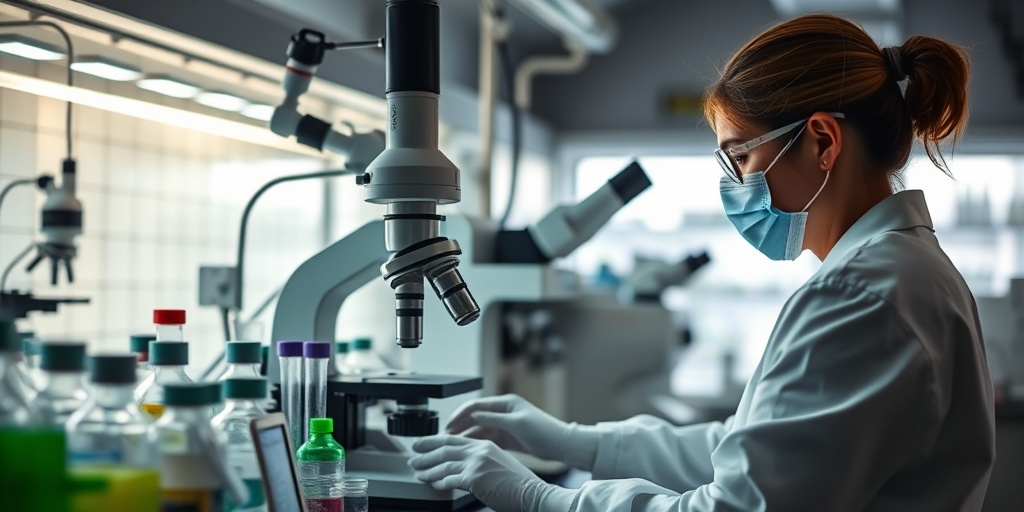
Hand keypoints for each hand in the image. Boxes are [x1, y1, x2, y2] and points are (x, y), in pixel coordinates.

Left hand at [409, 436, 574, 511]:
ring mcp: (477, 462)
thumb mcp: (498, 465)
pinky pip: (450, 479)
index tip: (424, 445)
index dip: (436, 441)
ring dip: (428, 468)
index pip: (455, 439)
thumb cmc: (518, 486)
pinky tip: (433, 485)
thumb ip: (480, 463)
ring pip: (444, 463)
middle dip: (426, 452)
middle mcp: (480, 449)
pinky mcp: (475, 477)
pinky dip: (439, 482)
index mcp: (485, 444)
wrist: (532, 494)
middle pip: (445, 447)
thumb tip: (461, 469)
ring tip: (418, 472)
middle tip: (413, 457)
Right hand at [446, 394, 571, 461]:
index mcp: (506, 403)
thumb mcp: (517, 424)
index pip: (476, 406)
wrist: (562, 445)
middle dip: (460, 426)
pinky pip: (488, 439)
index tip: (449, 426)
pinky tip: (468, 450)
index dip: (460, 415)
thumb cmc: (544, 432)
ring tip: (454, 446)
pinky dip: (477, 443)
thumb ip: (494, 419)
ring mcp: (505, 425)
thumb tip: (473, 415)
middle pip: (475, 417)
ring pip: (480, 429)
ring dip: (466, 436)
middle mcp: (503, 412)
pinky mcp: (508, 438)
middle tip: (445, 438)